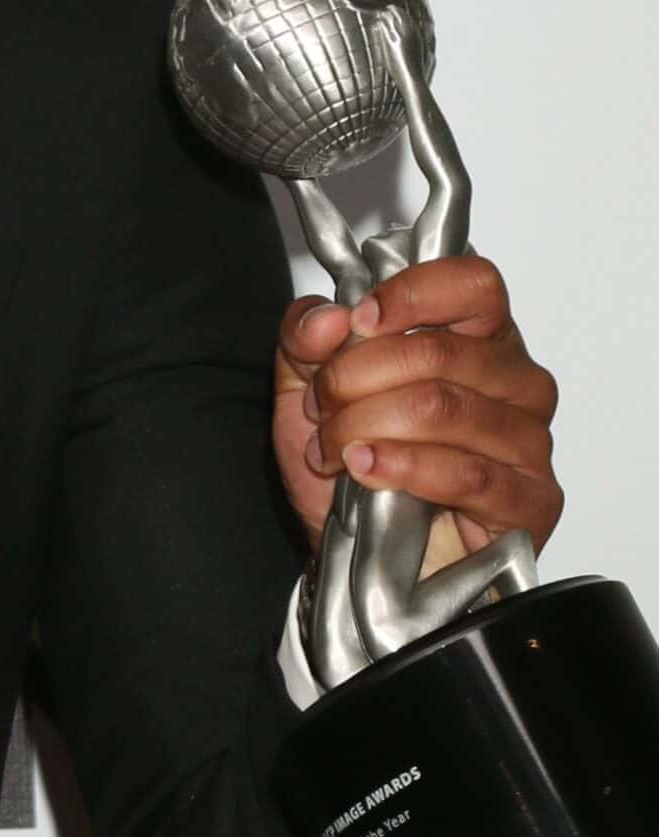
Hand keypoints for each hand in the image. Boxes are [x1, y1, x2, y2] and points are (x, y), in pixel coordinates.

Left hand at [273, 256, 561, 559]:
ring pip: (441, 407)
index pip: (472, 284)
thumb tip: (328, 318)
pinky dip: (400, 467)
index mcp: (475, 336)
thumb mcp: (305, 385)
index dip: (410, 295)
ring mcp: (528, 441)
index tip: (359, 322)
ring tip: (335, 448)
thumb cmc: (351, 461)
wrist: (360, 552)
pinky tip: (363, 470)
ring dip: (365, 426)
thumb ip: (305, 336)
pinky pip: (465, 472)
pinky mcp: (531, 500)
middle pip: (437, 351)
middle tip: (323, 406)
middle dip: (354, 377)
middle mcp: (514, 380)